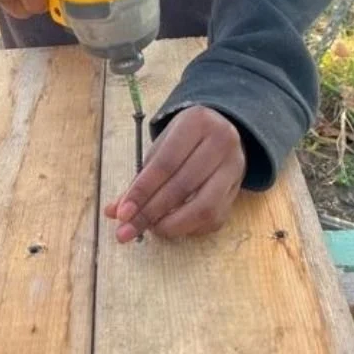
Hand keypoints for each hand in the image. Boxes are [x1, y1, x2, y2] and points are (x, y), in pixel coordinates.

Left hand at [105, 105, 245, 242]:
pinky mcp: (238, 188)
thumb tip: (114, 212)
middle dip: (151, 212)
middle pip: (183, 186)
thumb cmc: (182, 141)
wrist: (220, 129)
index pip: (165, 163)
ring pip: (205, 207)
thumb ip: (139, 179)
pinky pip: (214, 218)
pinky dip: (190, 228)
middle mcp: (222, 141)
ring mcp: (235, 166)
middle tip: (127, 231)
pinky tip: (172, 226)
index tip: (122, 214)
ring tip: (151, 229)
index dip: (142, 191)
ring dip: (173, 224)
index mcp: (197, 122)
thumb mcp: (160, 148)